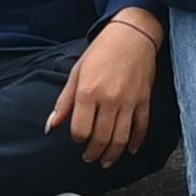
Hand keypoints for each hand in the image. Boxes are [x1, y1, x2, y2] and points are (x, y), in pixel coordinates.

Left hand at [48, 12, 162, 168]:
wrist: (132, 34)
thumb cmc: (101, 51)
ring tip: (106, 161)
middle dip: (93, 153)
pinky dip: (136, 142)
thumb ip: (64, 102)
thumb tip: (50, 126)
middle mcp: (109, 99)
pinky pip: (142, 127)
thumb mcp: (77, 73)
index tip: (78, 139)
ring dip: (113, 154)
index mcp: (88, 92)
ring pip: (121, 138)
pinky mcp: (144, 99)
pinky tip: (130, 150)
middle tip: (89, 158)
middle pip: (101, 138)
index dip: (78, 139)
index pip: (80, 130)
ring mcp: (129, 100)